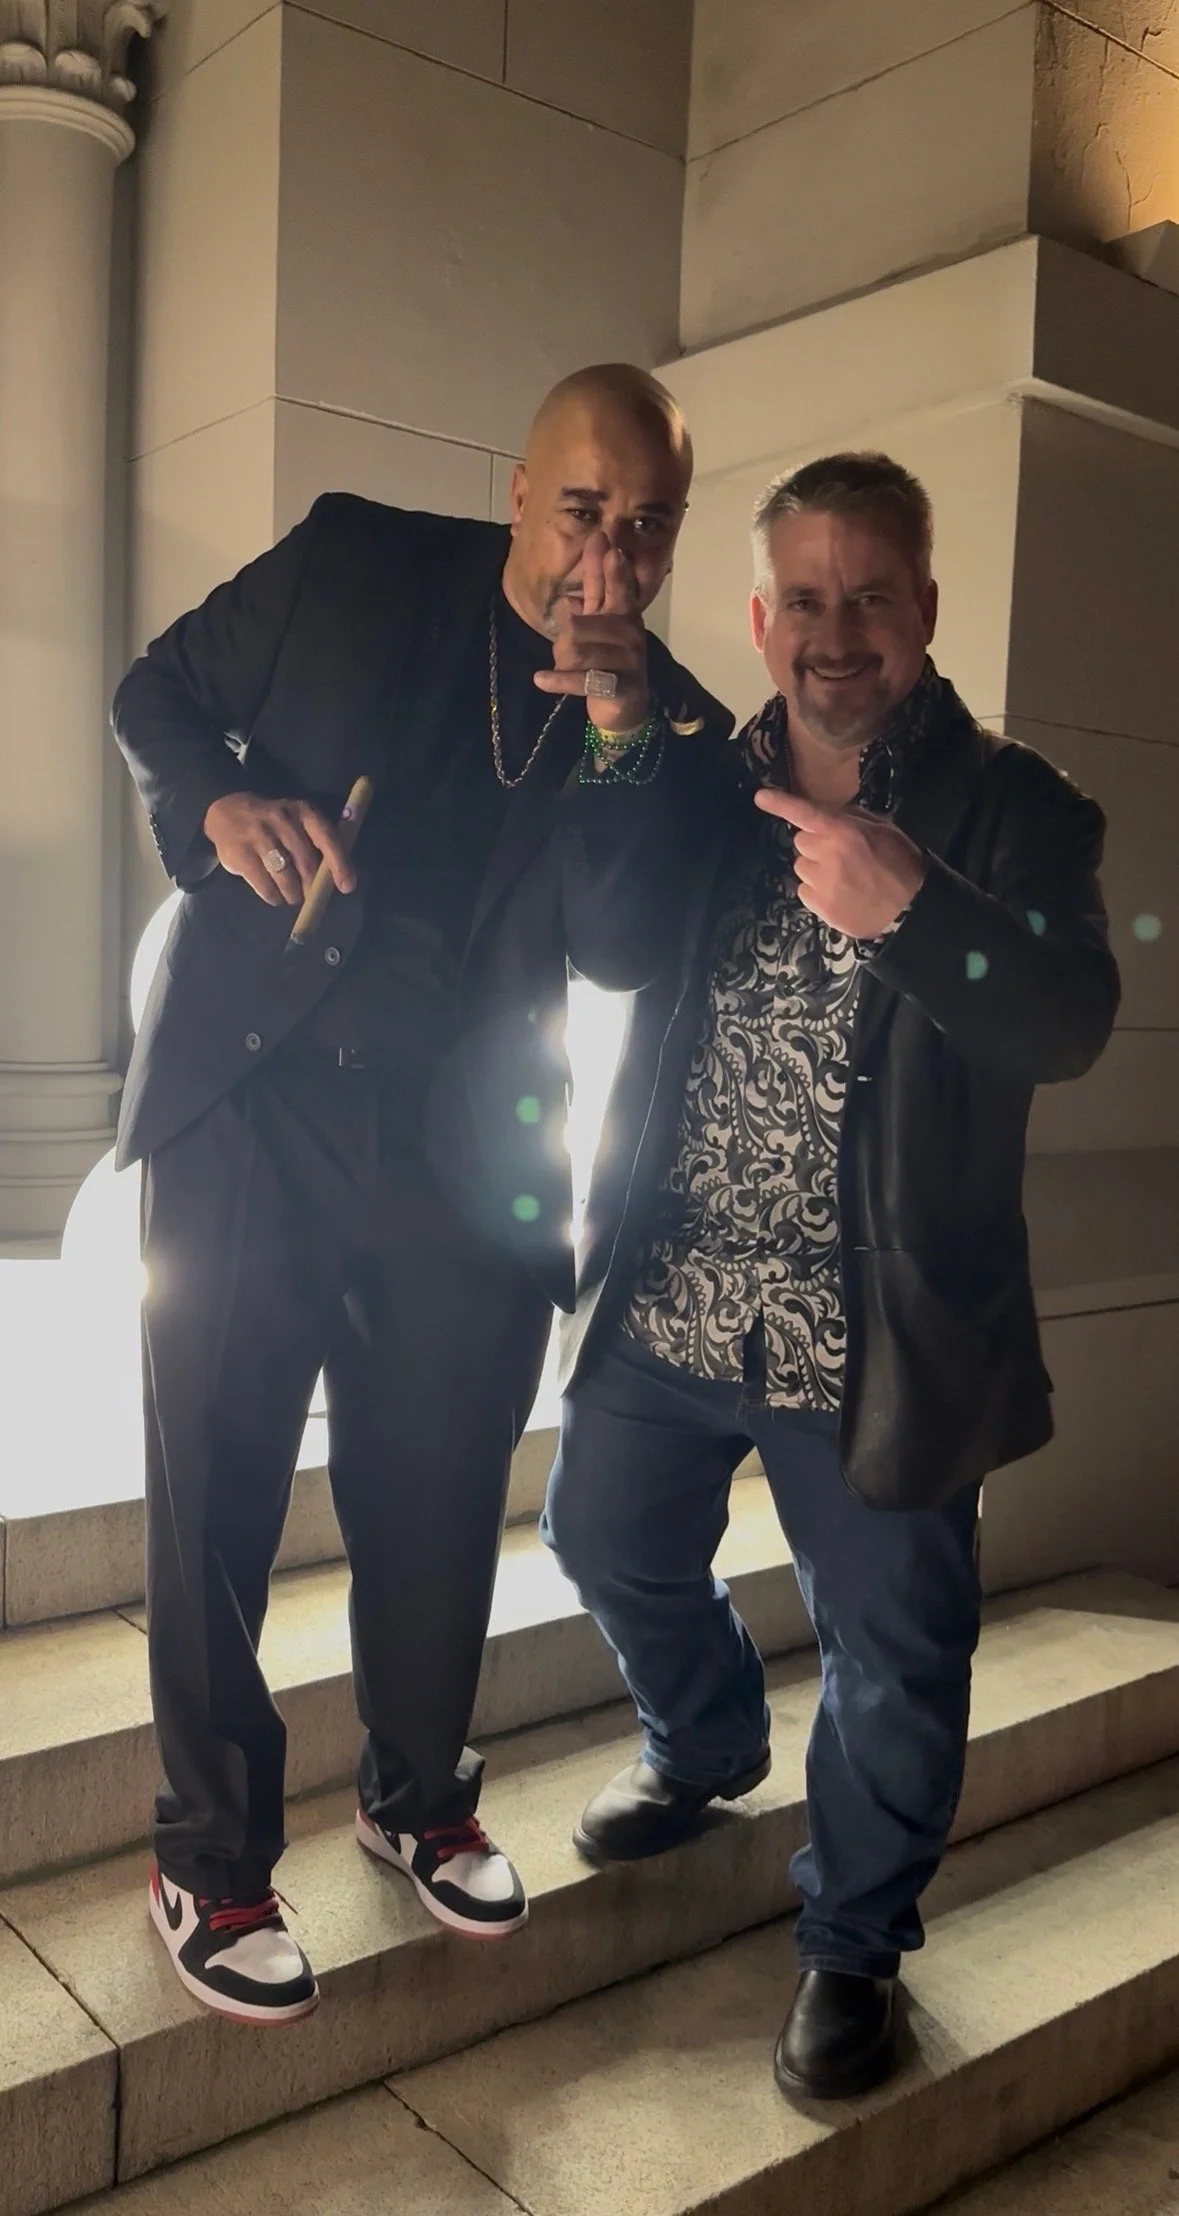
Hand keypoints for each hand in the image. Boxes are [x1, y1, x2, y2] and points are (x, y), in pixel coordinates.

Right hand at [203, 793, 356, 907]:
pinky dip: (273, 896)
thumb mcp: (298, 824)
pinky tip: (274, 895)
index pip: (326, 838)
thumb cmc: (274, 826)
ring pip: (285, 876)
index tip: (346, 886)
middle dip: (311, 887)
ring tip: (291, 896)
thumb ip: (318, 845)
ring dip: (292, 894)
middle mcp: (282, 820)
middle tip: (309, 896)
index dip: (339, 864)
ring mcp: (259, 835)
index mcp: (303, 812)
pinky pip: (264, 884)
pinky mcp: (240, 852)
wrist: (227, 813)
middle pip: (305, 863)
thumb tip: (339, 879)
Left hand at [533, 531, 648, 735]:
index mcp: (623, 615)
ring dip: (562, 663)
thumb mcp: (595, 632)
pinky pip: (583, 679)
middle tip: (565, 655)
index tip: (601, 539)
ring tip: (566, 671)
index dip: (606, 563)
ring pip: (577, 650)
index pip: (615, 584)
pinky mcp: (623, 685)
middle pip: (578, 625)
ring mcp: (630, 659)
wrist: (624, 709)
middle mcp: (630, 632)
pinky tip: (541, 679)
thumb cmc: (605, 665)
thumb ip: (587, 609)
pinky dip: (559, 680)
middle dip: (562, 642)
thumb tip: (569, 597)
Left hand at [754, 787, 926, 937]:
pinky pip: (804, 891)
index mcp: (845, 832)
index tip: (761, 797)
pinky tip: (840, 895)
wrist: (910, 910)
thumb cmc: (901, 865)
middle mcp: (828, 855)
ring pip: (802, 867)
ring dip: (816, 869)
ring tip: (844, 879)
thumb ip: (853, 819)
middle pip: (801, 842)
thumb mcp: (885, 830)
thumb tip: (828, 813)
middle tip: (841, 856)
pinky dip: (817, 891)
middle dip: (816, 845)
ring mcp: (821, 882)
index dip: (781, 804)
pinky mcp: (818, 906)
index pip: (806, 814)